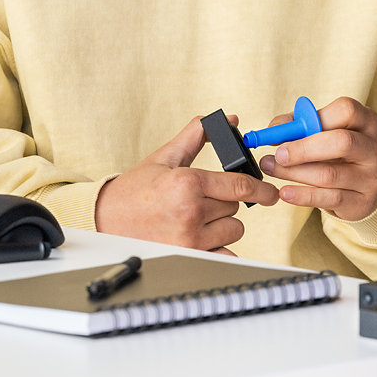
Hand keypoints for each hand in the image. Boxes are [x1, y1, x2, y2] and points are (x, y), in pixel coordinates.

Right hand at [95, 116, 279, 253]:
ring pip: (233, 230)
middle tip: (201, 201)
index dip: (262, 190)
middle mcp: (191, 211)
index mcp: (188, 183)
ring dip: (222, 225)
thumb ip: (196, 135)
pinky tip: (201, 238)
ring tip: (196, 218)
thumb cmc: (135, 190)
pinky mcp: (190, 257)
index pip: (241, 186)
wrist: (105, 221)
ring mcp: (190, 238)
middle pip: (236, 208)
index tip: (271, 194)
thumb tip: (227, 119)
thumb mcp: (165, 157)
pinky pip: (225, 253)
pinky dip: (218, 247)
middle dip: (225, 203)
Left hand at [258, 96, 376, 220]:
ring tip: (272, 170)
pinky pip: (329, 198)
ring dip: (295, 173)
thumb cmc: (336, 152)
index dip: (314, 118)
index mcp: (367, 122)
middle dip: (304, 149)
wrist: (361, 188)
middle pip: (342, 142)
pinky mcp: (363, 201)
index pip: (347, 111)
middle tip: (279, 155)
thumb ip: (298, 125)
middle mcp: (375, 148)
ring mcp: (372, 177)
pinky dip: (303, 195)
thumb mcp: (323, 132)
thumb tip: (274, 131)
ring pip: (330, 174)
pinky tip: (285, 192)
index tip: (288, 130)